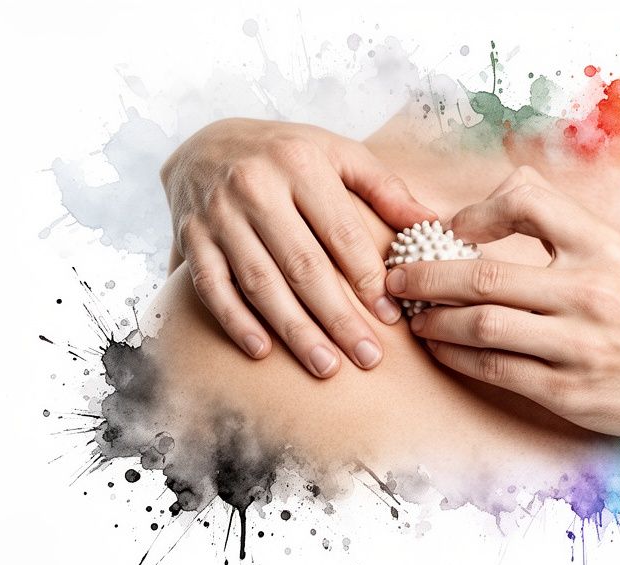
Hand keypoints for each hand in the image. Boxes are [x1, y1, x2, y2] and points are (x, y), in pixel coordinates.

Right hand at [161, 118, 436, 377]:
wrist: (203, 143)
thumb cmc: (285, 154)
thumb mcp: (336, 153)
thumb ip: (382, 186)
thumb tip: (428, 220)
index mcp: (300, 164)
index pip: (340, 232)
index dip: (367, 278)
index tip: (390, 317)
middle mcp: (255, 188)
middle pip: (303, 265)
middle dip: (337, 318)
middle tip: (367, 358)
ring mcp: (219, 215)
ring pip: (260, 283)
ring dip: (294, 330)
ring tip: (325, 366)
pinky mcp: (191, 238)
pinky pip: (213, 287)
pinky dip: (236, 322)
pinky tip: (263, 350)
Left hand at [385, 167, 619, 450]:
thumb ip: (564, 229)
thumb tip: (486, 212)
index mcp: (605, 247)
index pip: (528, 200)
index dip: (476, 211)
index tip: (451, 228)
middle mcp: (592, 291)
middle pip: (482, 275)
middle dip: (425, 275)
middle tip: (396, 276)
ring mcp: (580, 344)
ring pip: (480, 325)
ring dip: (434, 320)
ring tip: (415, 316)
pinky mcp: (569, 391)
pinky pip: (496, 370)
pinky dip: (458, 358)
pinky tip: (443, 351)